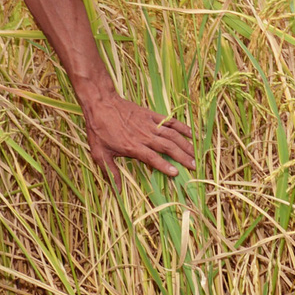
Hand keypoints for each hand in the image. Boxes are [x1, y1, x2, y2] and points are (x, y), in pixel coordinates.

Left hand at [79, 89, 195, 177]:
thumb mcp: (99, 154)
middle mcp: (144, 136)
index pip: (153, 158)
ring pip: (171, 135)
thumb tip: (117, 190)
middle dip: (182, 157)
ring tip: (195, 154)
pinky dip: (181, 126)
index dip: (165, 166)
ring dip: (185, 144)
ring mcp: (149, 124)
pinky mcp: (150, 114)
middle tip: (194, 166)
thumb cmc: (99, 130)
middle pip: (167, 147)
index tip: (176, 174)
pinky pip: (169, 121)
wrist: (100, 103)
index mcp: (132, 146)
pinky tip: (190, 133)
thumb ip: (110, 172)